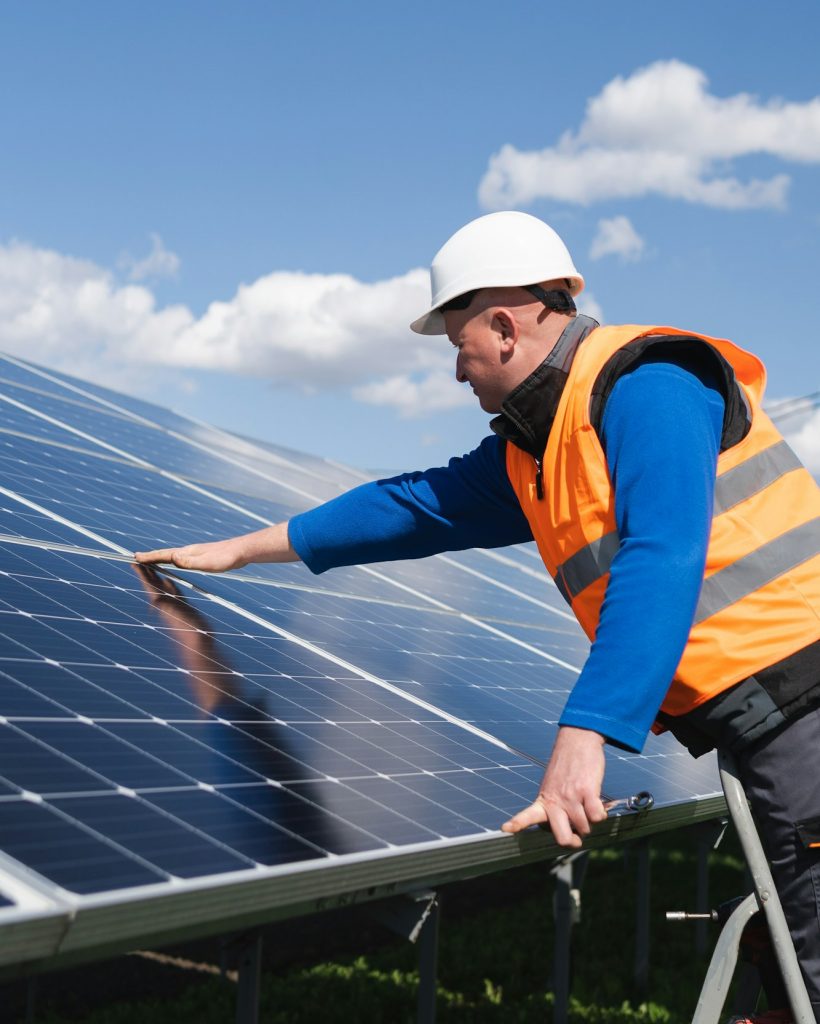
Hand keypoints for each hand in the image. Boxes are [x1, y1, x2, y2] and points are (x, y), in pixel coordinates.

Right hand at [134, 522, 297, 573]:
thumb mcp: (208, 563)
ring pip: (174, 555)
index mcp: (188, 552)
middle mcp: (190, 551)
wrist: (244, 550)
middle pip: (166, 554)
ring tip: (151, 560)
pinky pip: (182, 558)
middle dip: (151, 557)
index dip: (150, 557)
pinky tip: (176, 562)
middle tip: (137, 558)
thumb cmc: (228, 558)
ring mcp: (197, 553)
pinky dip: (173, 560)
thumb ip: (190, 562)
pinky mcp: (204, 556)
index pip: (164, 555)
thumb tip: (173, 557)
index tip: (135, 557)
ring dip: (161, 558)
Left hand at [501, 727, 606, 847]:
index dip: (517, 823)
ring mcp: (571, 796)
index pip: (527, 815)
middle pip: (563, 839)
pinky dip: (601, 814)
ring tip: (587, 805)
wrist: (577, 740)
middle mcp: (555, 801)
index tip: (506, 828)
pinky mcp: (587, 791)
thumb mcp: (552, 787)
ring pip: (585, 828)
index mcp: (543, 801)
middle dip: (574, 842)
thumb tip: (575, 832)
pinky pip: (597, 817)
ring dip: (590, 822)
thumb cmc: (566, 768)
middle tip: (578, 835)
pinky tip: (598, 803)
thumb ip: (556, 808)